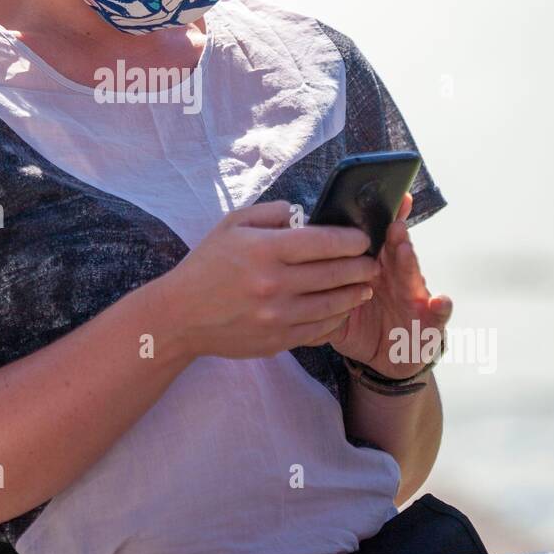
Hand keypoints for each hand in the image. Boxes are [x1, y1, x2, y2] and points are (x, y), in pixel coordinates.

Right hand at [163, 199, 377, 359]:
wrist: (180, 315)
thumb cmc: (207, 265)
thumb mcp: (232, 224)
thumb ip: (272, 212)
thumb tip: (305, 214)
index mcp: (266, 250)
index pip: (325, 242)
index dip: (352, 240)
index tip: (363, 238)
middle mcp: (275, 284)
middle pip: (336, 273)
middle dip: (362, 266)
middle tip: (372, 262)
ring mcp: (277, 316)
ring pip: (333, 305)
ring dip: (355, 294)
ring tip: (366, 286)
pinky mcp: (277, 340)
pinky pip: (319, 330)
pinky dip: (336, 318)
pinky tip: (342, 310)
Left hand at [323, 193, 452, 377]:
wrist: (389, 357)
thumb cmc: (361, 325)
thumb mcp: (335, 310)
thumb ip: (314, 295)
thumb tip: (279, 281)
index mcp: (370, 269)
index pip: (369, 241)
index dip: (368, 222)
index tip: (363, 201)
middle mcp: (395, 277)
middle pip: (393, 250)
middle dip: (392, 233)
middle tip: (387, 219)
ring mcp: (413, 296)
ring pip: (413, 274)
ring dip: (409, 259)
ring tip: (403, 247)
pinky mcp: (429, 321)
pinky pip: (438, 314)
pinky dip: (441, 307)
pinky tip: (440, 301)